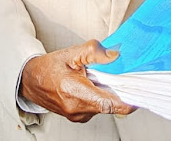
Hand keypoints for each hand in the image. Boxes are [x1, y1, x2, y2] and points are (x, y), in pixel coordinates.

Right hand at [20, 40, 136, 121]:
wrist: (30, 81)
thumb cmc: (49, 67)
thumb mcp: (72, 53)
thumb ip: (95, 52)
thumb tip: (115, 56)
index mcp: (74, 92)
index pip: (108, 103)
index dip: (127, 101)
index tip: (140, 94)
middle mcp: (77, 109)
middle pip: (109, 105)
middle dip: (118, 91)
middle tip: (121, 76)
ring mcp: (77, 116)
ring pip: (104, 107)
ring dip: (107, 93)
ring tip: (98, 78)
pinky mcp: (78, 117)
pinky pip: (96, 108)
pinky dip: (100, 97)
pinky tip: (92, 85)